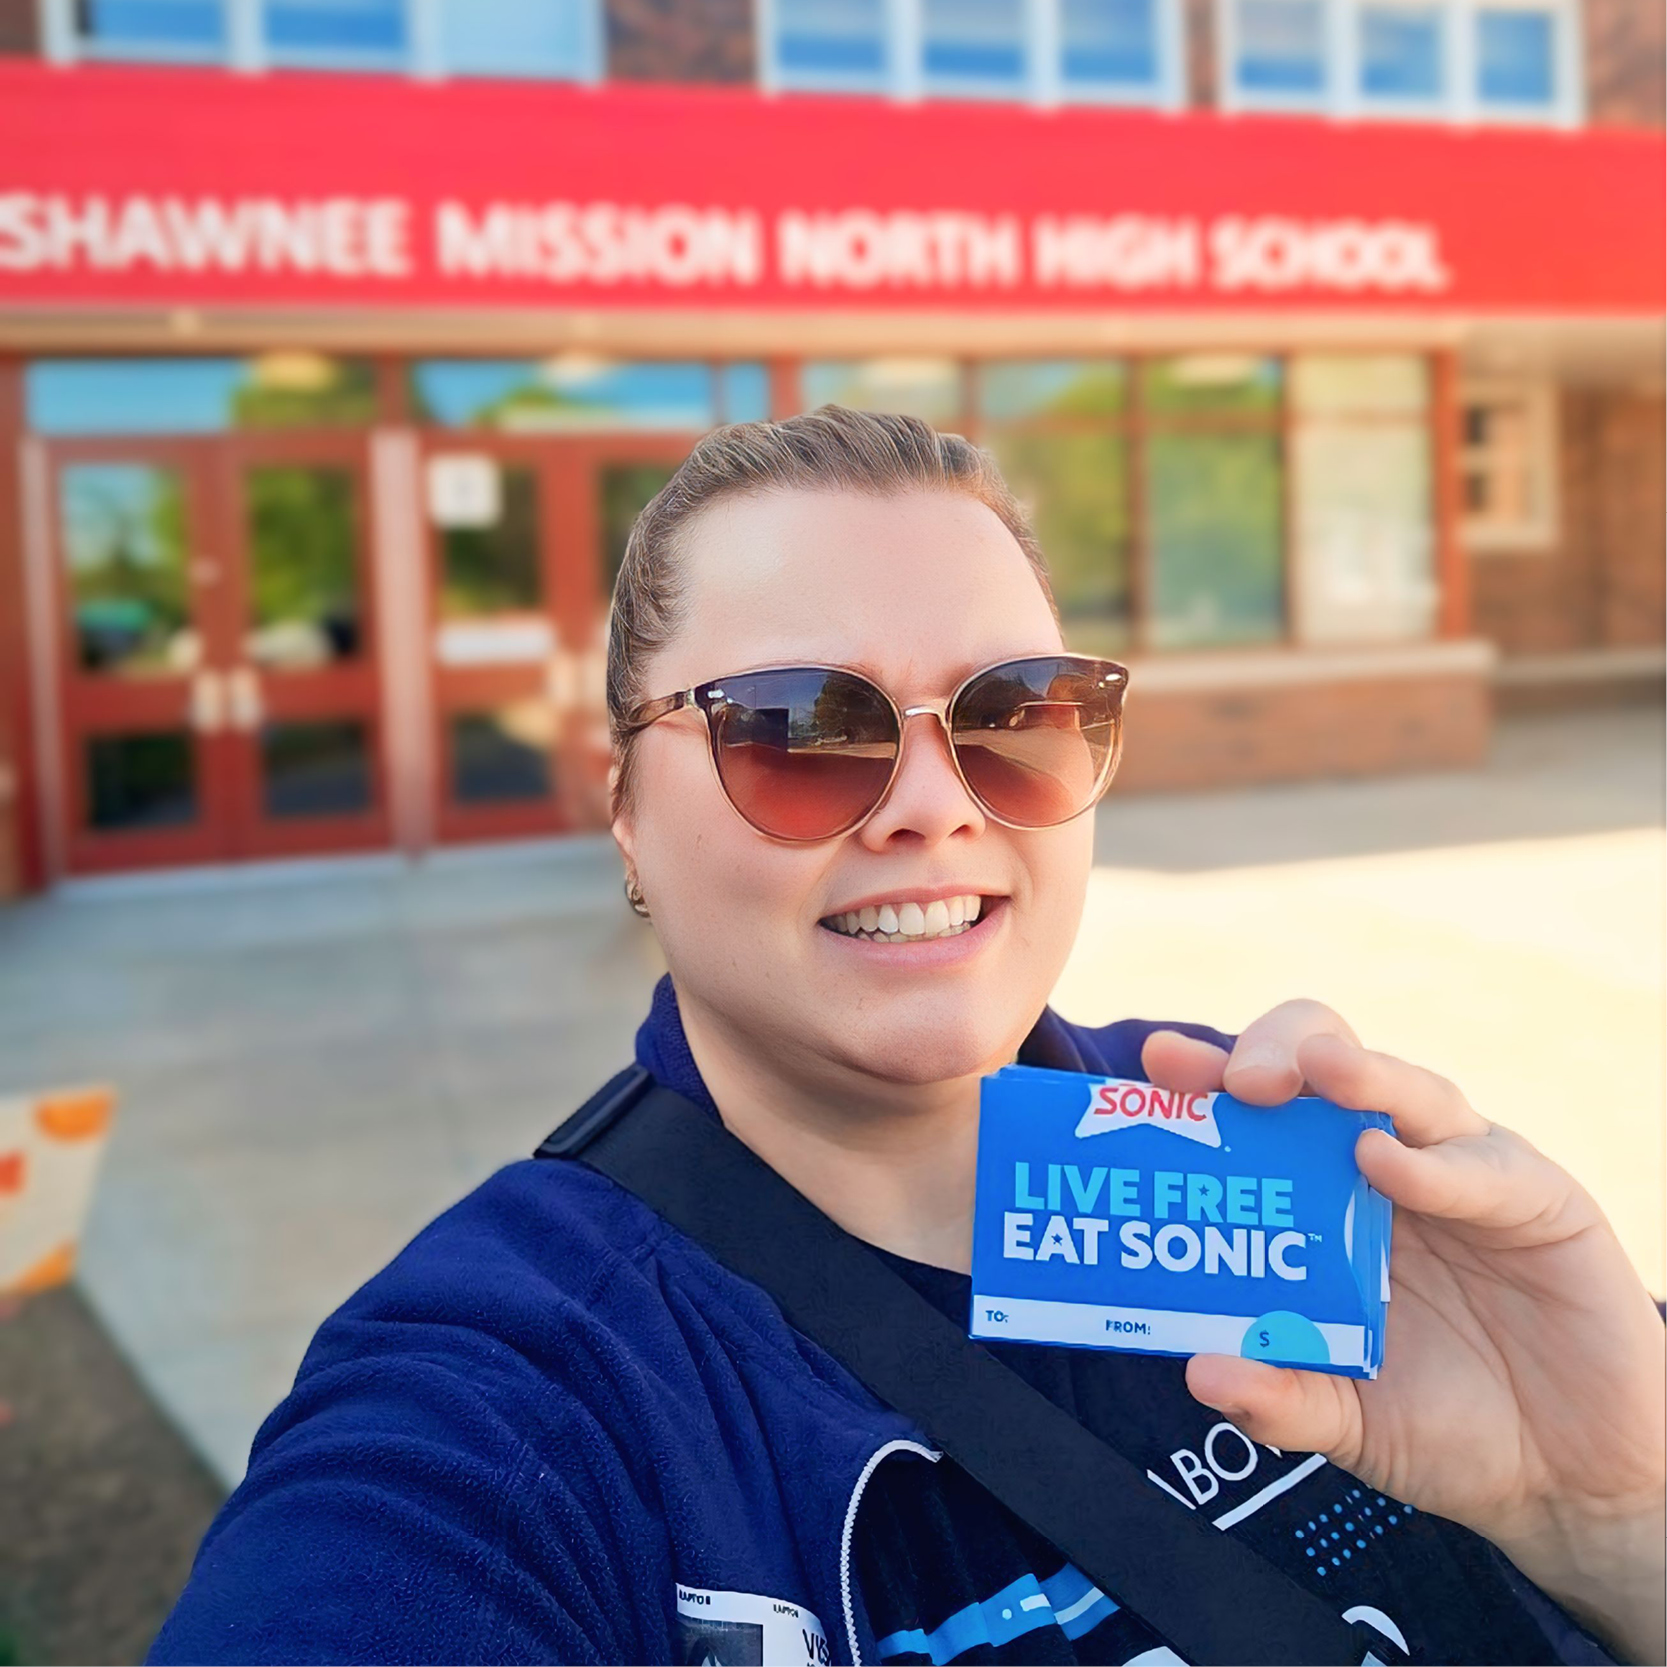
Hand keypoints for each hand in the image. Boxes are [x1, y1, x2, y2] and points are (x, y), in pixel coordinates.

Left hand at [1144, 1002, 1665, 1663]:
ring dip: (1359, 1073)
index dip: (1207, 1077)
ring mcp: (1460, 1168)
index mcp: (1318, 1193)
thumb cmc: (1439, 1423)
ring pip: (1407, 1089)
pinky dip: (1435, 1163)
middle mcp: (1381, 1161)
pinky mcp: (1537, 1197)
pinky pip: (1482, 1164)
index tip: (1156, 1065)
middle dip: (1273, 1051)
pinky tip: (1387, 1163)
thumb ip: (1280, 1400)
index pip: (1256, 1110)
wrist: (1564, 1477)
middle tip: (1238, 1082)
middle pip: (1323, 1062)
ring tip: (1317, 1073)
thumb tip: (1201, 1373)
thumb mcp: (1345, 1419)